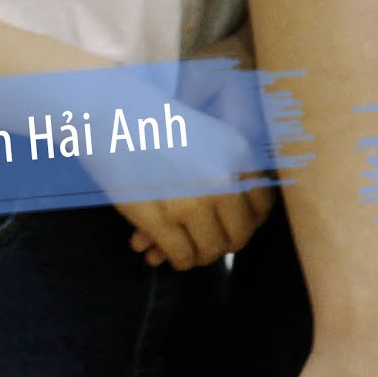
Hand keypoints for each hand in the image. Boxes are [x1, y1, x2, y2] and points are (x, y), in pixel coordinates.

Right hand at [91, 74, 275, 269]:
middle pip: (239, 234)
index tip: (232, 228)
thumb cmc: (160, 127)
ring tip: (188, 253)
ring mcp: (194, 201)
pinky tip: (166, 255)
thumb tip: (240, 223)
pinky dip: (177, 260)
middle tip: (208, 245)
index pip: (261, 207)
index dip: (248, 223)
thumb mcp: (213, 138)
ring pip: (211, 250)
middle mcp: (224, 180)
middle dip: (224, 244)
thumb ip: (230, 173)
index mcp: (241, 155)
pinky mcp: (162, 219)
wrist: (116, 116)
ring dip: (199, 257)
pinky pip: (181, 255)